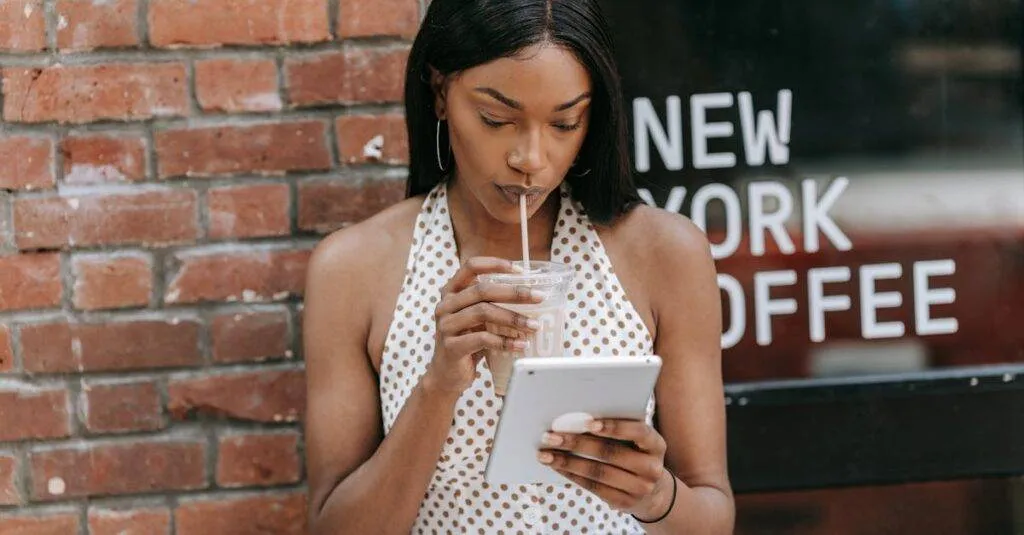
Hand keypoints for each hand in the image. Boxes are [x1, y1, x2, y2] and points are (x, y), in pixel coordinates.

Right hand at [422, 257, 543, 394]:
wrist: (446, 376)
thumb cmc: (467, 343)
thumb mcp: (477, 319)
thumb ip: (491, 304)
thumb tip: (530, 296)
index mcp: (451, 292)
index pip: (471, 266)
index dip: (495, 264)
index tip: (519, 269)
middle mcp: (445, 305)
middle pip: (482, 289)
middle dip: (514, 292)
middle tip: (538, 297)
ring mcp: (446, 325)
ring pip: (483, 312)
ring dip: (513, 318)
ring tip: (534, 326)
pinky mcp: (451, 346)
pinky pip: (483, 339)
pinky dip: (506, 342)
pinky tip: (521, 345)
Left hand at [537, 419, 673, 519]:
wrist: (653, 492)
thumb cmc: (637, 455)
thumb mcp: (637, 442)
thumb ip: (619, 429)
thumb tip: (578, 417)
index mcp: (656, 445)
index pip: (639, 432)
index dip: (614, 427)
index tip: (588, 422)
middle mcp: (652, 468)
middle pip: (611, 453)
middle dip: (577, 442)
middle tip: (552, 436)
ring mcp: (640, 488)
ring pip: (598, 472)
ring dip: (568, 462)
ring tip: (546, 454)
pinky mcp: (624, 503)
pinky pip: (594, 487)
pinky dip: (572, 475)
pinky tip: (558, 467)